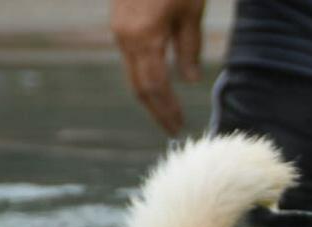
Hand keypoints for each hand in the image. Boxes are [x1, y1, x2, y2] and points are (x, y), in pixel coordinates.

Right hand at [111, 0, 204, 134]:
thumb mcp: (191, 12)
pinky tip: (160, 88)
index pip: (155, 87)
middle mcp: (125, 37)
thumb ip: (189, 48)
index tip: (179, 127)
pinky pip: (132, 60)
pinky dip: (145, 78)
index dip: (166, 110)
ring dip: (150, 97)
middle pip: (139, 86)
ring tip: (168, 114)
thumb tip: (189, 81)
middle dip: (157, 110)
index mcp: (144, 36)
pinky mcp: (120, 22)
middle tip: (174, 130)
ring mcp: (119, 29)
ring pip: (133, 74)